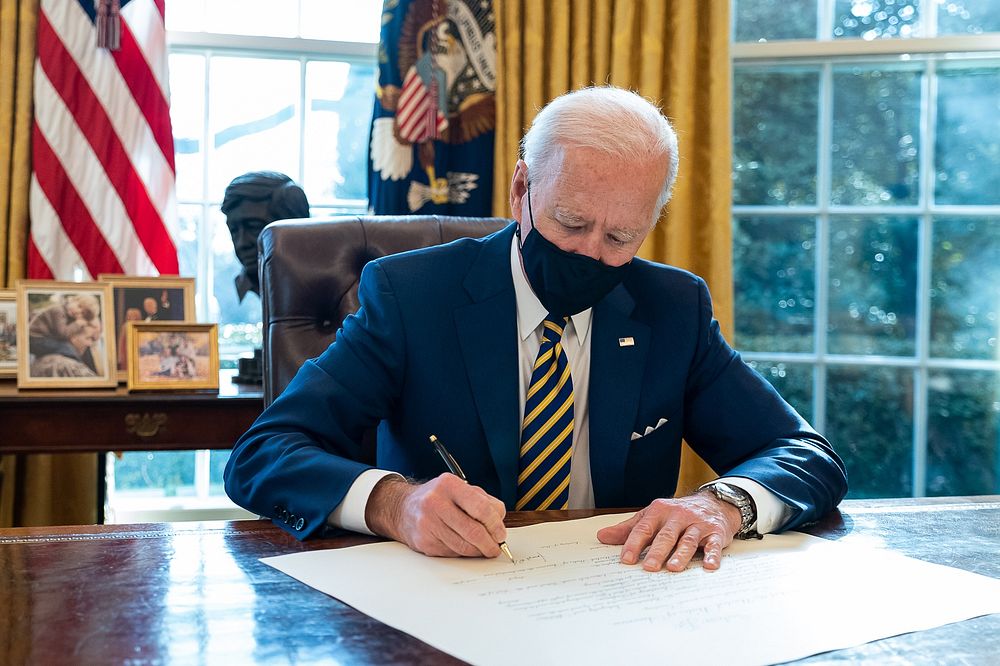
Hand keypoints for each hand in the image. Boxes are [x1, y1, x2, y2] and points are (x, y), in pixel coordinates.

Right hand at [365, 473, 507, 557]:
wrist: (403, 508)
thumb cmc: (438, 498)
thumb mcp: (460, 489)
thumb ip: (484, 502)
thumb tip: (500, 523)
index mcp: (449, 485)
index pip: (481, 508)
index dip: (495, 525)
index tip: (501, 534)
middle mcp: (436, 502)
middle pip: (473, 530)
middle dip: (489, 543)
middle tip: (495, 547)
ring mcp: (428, 523)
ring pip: (463, 546)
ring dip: (478, 551)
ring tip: (483, 549)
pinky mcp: (424, 541)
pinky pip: (452, 552)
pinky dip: (463, 553)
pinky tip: (465, 547)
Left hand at [596, 491, 741, 571]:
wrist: (712, 503)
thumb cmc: (675, 514)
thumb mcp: (651, 517)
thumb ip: (628, 529)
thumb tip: (602, 537)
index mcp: (659, 511)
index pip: (644, 528)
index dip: (634, 544)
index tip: (626, 559)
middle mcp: (678, 516)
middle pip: (666, 535)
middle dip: (657, 551)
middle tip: (649, 567)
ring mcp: (697, 524)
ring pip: (688, 540)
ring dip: (681, 554)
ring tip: (673, 568)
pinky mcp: (715, 533)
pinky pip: (714, 544)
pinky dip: (713, 555)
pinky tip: (710, 566)